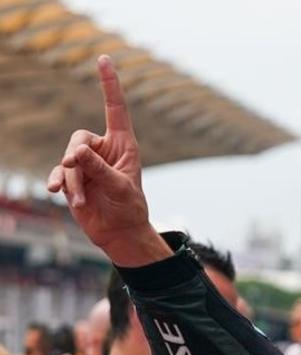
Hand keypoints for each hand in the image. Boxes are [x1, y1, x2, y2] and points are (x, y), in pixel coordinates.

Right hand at [45, 55, 169, 266]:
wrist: (119, 233)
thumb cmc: (129, 208)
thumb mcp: (119, 187)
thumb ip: (98, 169)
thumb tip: (75, 153)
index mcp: (124, 144)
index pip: (115, 108)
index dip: (110, 84)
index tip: (104, 59)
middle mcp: (104, 150)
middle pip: (78, 139)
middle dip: (76, 157)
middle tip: (75, 170)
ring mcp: (86, 164)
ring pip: (67, 160)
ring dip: (72, 181)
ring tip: (83, 201)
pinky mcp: (72, 179)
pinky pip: (58, 174)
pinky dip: (58, 183)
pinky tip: (55, 192)